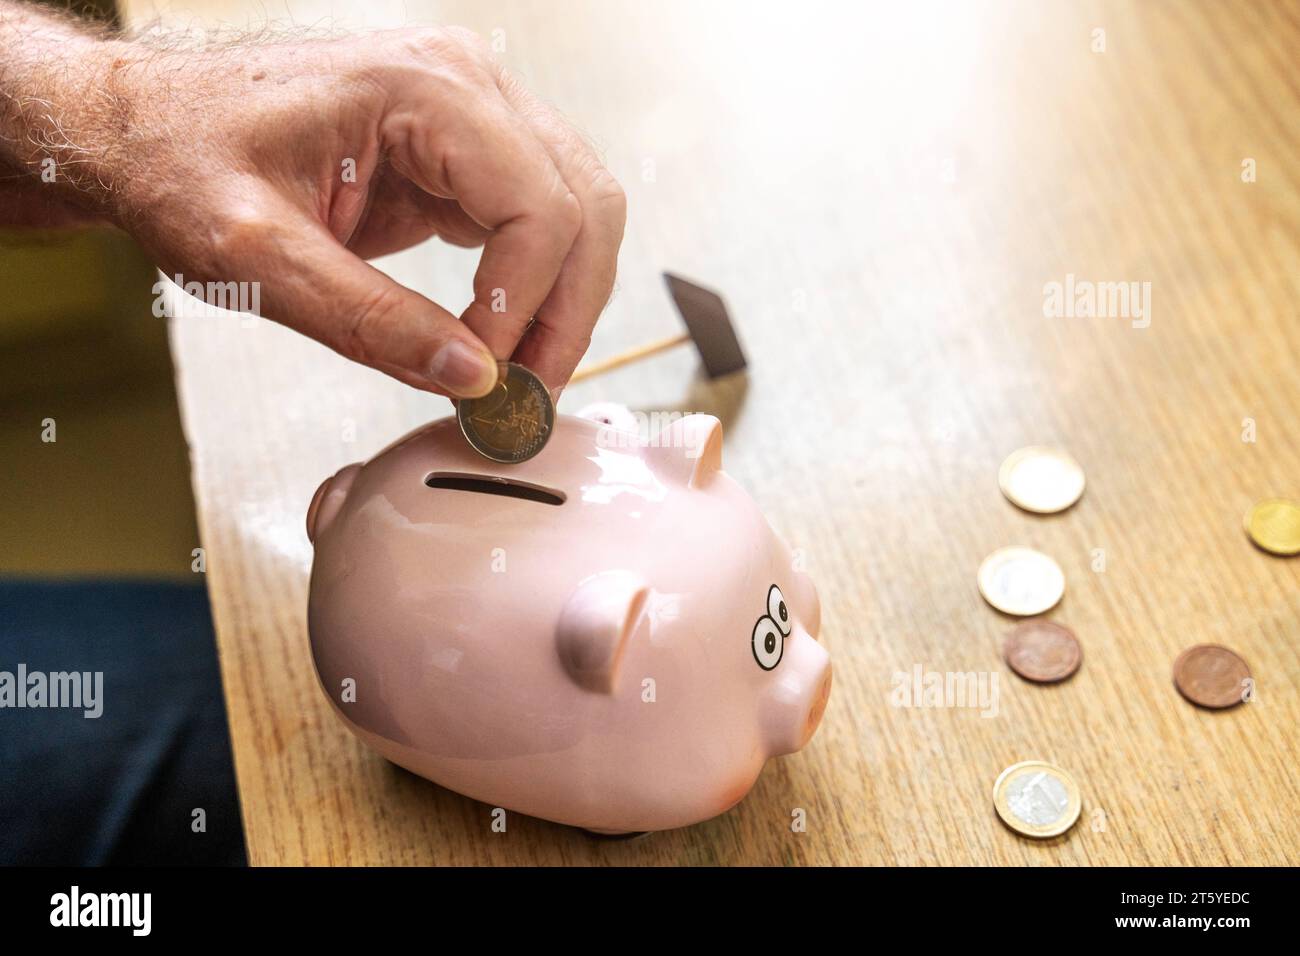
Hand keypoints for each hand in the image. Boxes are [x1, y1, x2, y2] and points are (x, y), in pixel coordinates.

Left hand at [0, 10, 625, 396]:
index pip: (538, 207)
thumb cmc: (182, 164)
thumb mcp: (255, 258)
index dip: (525, 306)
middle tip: (530, 393)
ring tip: (522, 373)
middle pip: (583, 205)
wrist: (146, 129)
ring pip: (577, 209)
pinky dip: (534, 281)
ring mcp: (469, 111)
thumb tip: (471, 376)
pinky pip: (536, 214)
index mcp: (422, 89)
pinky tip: (500, 332)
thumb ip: (367, 321)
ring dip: (563, 298)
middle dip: (567, 311)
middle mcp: (463, 85)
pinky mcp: (459, 148)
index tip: (485, 378)